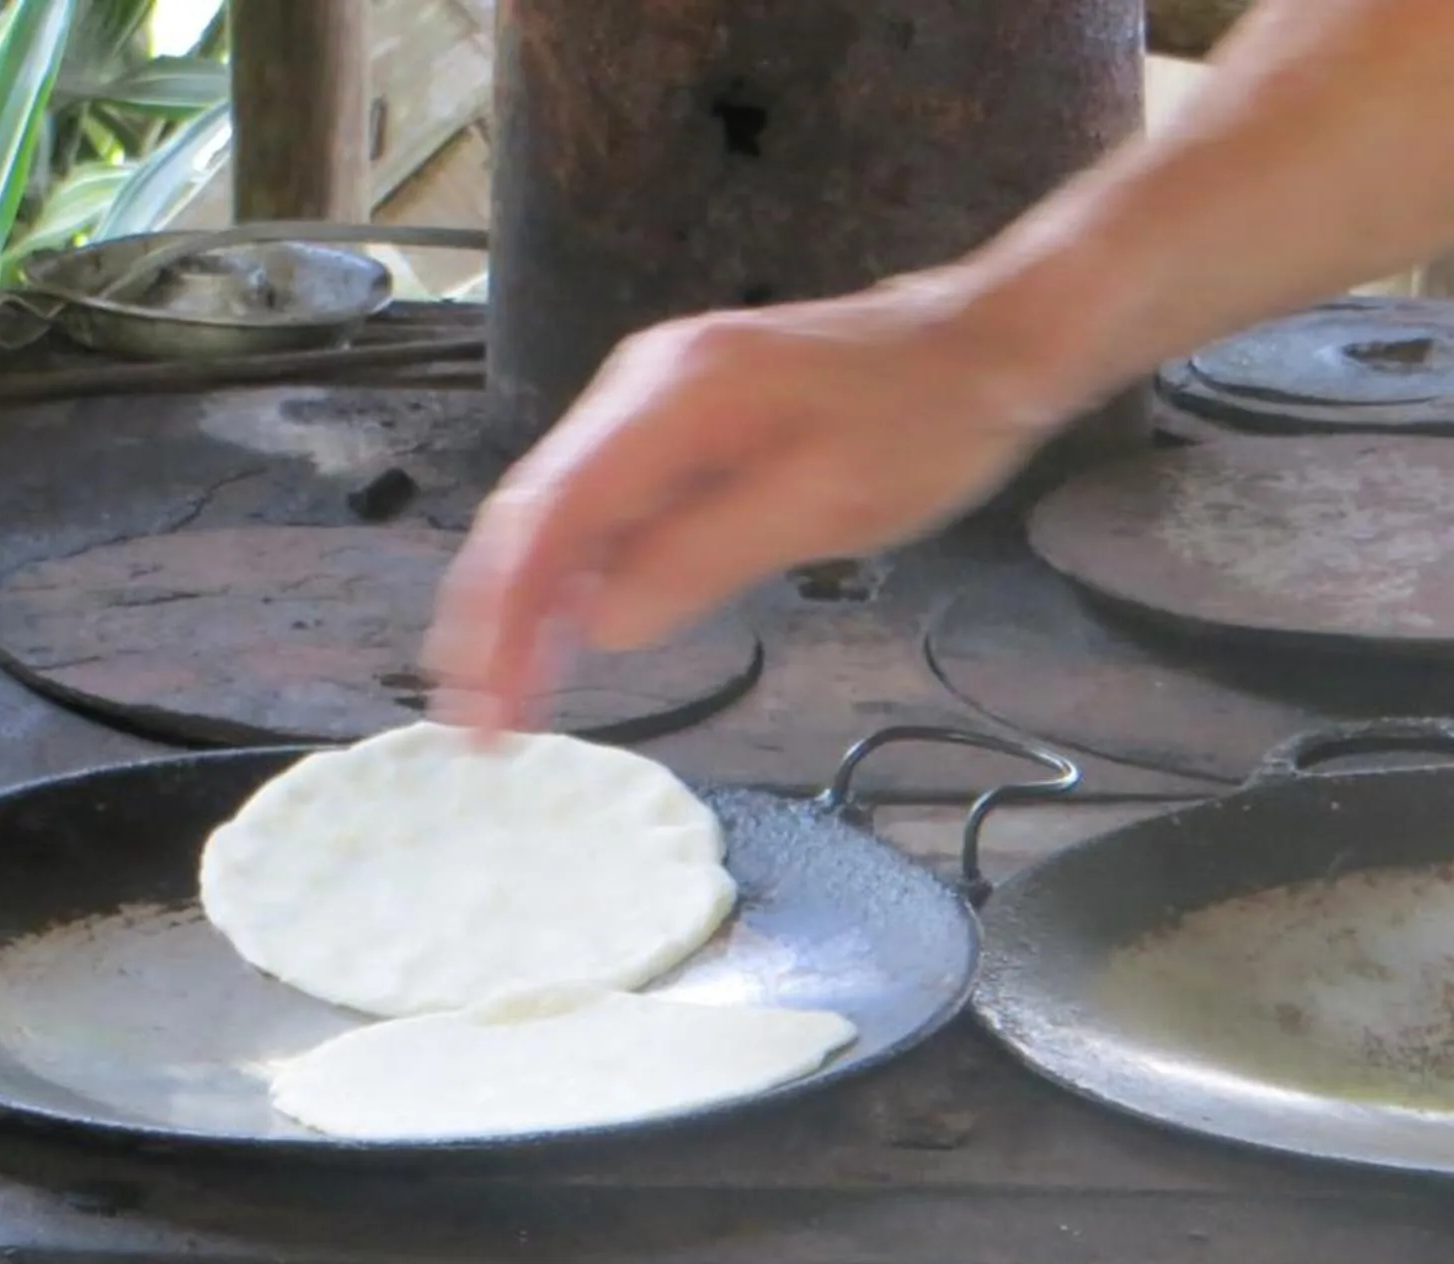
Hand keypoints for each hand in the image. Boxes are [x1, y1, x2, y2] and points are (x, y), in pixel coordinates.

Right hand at [427, 274, 1062, 730]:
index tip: (487, 708)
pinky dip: (569, 577)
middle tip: (475, 726)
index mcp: (671, 398)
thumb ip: (703, 558)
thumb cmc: (921, 422)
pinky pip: (597, 504)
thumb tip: (600, 624)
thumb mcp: (825, 506)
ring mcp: (649, 400)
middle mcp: (639, 387)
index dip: (504, 618)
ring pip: (553, 511)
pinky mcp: (671, 424)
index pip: (550, 517)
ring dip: (520, 608)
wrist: (977, 347)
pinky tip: (561, 639)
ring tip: (503, 701)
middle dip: (490, 623)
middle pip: (530, 513)